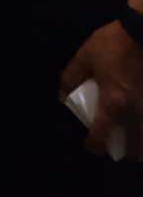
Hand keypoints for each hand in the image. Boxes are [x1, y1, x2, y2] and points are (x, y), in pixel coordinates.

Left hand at [62, 21, 142, 158]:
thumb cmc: (113, 44)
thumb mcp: (84, 58)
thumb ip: (71, 78)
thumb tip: (61, 96)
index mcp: (114, 101)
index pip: (102, 133)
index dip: (95, 145)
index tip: (92, 147)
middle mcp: (137, 109)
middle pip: (137, 145)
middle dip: (128, 152)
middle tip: (119, 148)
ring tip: (135, 142)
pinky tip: (142, 124)